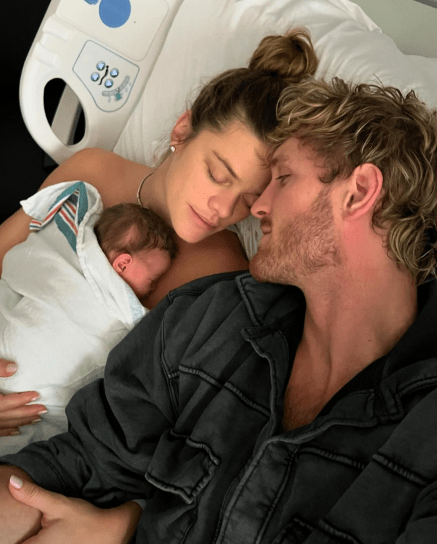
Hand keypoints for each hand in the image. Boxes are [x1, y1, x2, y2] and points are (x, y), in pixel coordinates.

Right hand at [0, 360, 46, 435]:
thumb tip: (14, 368)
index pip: (7, 402)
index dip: (22, 399)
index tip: (37, 395)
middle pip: (9, 415)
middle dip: (27, 412)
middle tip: (44, 410)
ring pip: (5, 424)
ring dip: (21, 422)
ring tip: (37, 419)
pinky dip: (7, 431)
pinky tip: (18, 430)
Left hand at [7, 476, 142, 543]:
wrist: (111, 532)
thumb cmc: (85, 520)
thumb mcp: (58, 504)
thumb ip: (33, 494)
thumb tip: (12, 482)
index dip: (16, 534)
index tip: (26, 524)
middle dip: (25, 536)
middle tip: (40, 524)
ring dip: (35, 538)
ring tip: (48, 528)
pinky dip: (45, 541)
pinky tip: (54, 534)